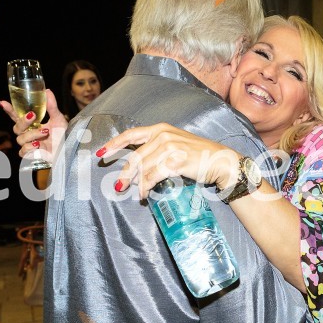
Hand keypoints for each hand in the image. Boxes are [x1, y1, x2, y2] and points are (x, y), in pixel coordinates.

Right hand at [0, 89, 66, 163]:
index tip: (2, 102)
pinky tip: (39, 145)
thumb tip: (47, 91)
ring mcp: (28, 144)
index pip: (17, 116)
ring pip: (20, 138)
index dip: (9, 110)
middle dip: (23, 121)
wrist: (68, 149)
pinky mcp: (31, 155)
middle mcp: (28, 133)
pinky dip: (31, 147)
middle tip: (33, 115)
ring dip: (32, 134)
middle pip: (16, 127)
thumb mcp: (58, 118)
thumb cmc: (62, 135)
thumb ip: (51, 106)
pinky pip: (23, 151)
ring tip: (45, 132)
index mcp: (32, 124)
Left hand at [97, 123, 239, 199]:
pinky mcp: (175, 162)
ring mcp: (169, 148)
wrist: (220, 161)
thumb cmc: (199, 155)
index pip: (131, 134)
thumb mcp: (176, 144)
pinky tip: (146, 193)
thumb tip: (139, 169)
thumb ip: (158, 149)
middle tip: (119, 186)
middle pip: (135, 156)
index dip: (114, 144)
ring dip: (137, 184)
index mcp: (161, 129)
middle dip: (125, 173)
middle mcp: (163, 135)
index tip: (102, 153)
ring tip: (138, 193)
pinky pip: (153, 176)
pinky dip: (146, 187)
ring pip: (143, 168)